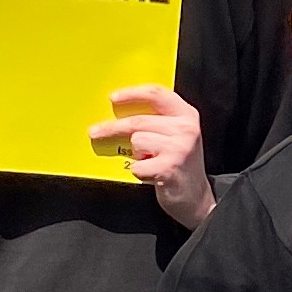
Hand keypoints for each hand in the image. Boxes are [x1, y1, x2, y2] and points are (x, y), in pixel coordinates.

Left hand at [89, 84, 213, 228]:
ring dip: (135, 154)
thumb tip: (122, 111)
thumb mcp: (177, 135)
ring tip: (149, 160)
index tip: (113, 98)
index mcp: (187, 115)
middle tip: (95, 132)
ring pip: (136, 141)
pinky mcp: (168, 168)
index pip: (156, 94)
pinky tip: (150, 174)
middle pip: (138, 121)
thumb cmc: (180, 164)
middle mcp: (185, 129)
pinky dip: (138, 172)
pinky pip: (136, 165)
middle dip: (112, 127)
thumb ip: (157, 120)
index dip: (132, 94)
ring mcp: (179, 149)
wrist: (196, 197)